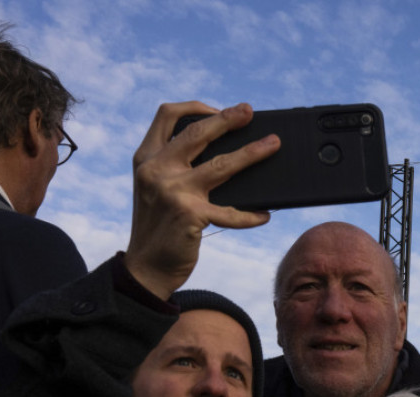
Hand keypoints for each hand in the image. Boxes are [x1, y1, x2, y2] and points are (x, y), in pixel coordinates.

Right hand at [124, 102, 280, 299]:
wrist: (146, 267)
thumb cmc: (159, 226)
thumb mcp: (156, 188)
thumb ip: (175, 166)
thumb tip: (225, 150)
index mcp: (146, 158)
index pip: (167, 115)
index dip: (195, 106)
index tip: (218, 110)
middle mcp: (156, 169)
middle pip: (198, 133)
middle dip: (227, 119)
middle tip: (249, 112)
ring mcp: (173, 191)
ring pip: (222, 165)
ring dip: (252, 154)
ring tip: (273, 145)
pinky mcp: (190, 216)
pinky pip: (231, 213)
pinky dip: (250, 215)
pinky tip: (265, 215)